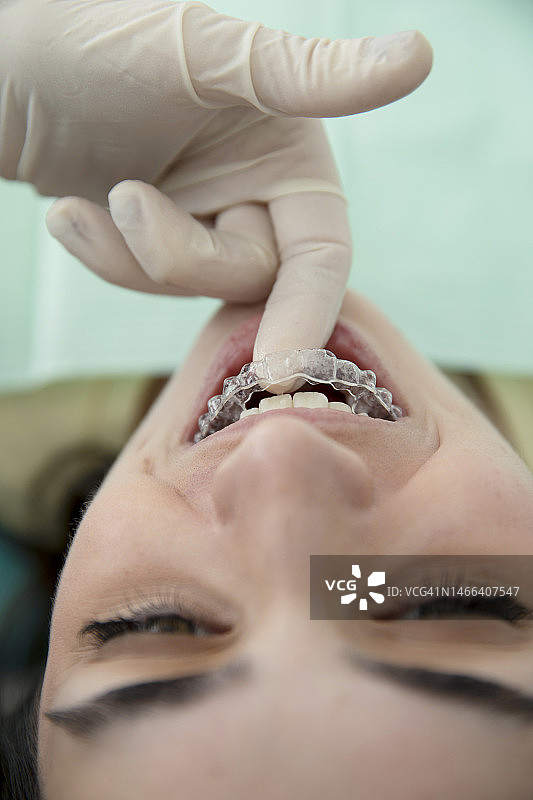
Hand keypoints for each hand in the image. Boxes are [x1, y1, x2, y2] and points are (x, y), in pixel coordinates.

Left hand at [0, 1, 431, 362]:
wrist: (9, 61)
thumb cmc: (102, 34)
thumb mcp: (207, 54)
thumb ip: (309, 74)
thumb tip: (417, 56)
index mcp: (289, 156)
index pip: (321, 256)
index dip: (306, 315)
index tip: (279, 370)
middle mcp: (254, 194)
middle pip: (250, 282)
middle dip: (180, 258)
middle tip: (125, 200)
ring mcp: (201, 219)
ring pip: (191, 288)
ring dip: (131, 257)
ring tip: (82, 201)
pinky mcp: (153, 237)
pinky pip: (144, 281)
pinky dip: (104, 258)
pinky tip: (67, 211)